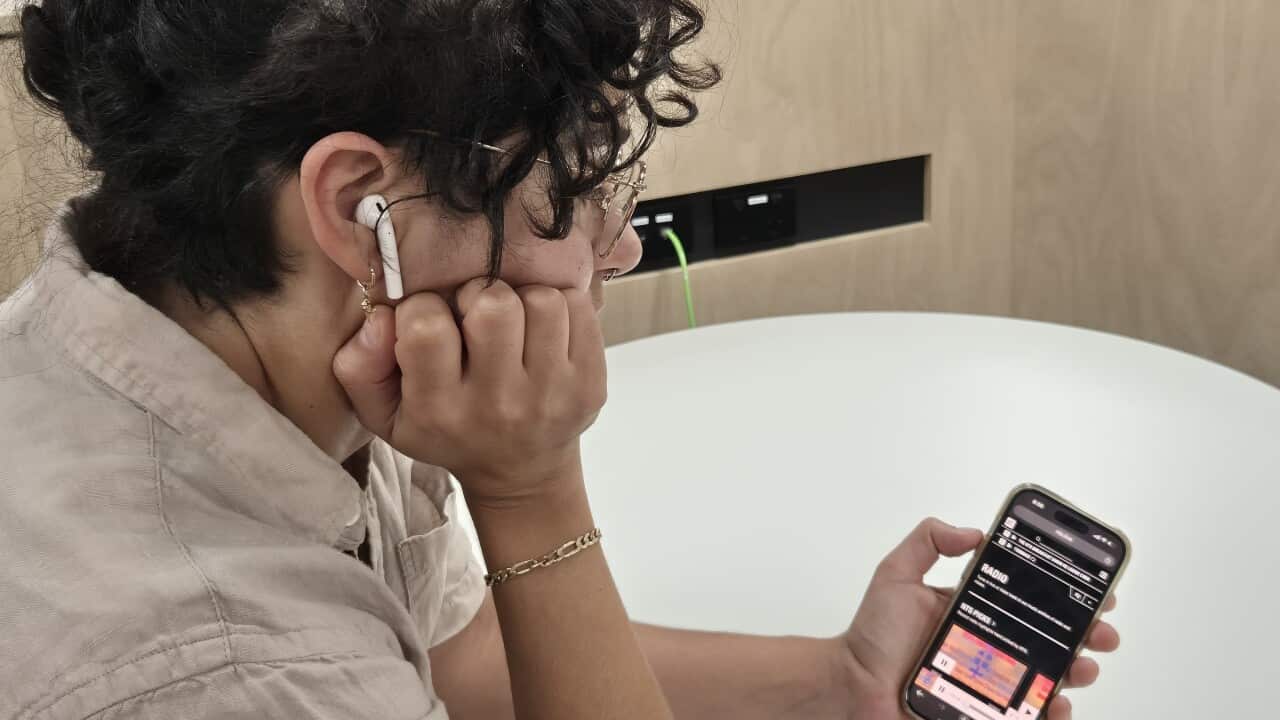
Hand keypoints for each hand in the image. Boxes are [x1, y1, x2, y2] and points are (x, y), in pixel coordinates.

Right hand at [333, 278, 606, 506]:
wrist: (520, 474)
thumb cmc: (447, 432)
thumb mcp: (384, 414)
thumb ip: (360, 365)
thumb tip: (381, 315)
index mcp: (440, 409)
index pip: (426, 326)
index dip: (424, 308)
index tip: (434, 323)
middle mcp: (498, 404)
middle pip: (492, 305)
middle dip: (478, 296)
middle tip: (475, 317)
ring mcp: (552, 393)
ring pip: (540, 301)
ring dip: (522, 299)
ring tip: (512, 322)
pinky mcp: (590, 382)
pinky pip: (578, 306)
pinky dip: (559, 305)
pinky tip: (542, 329)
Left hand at [837, 518, 1119, 719]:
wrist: (853, 687)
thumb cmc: (872, 637)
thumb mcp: (896, 575)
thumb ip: (928, 541)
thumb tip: (974, 532)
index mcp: (977, 612)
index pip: (1032, 600)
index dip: (1067, 595)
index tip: (1095, 589)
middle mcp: (990, 646)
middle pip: (1053, 640)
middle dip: (1087, 634)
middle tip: (1101, 632)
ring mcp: (992, 682)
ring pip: (1050, 679)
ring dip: (1076, 672)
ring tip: (1082, 667)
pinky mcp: (988, 713)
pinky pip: (1029, 716)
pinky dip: (1052, 714)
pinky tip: (1057, 706)